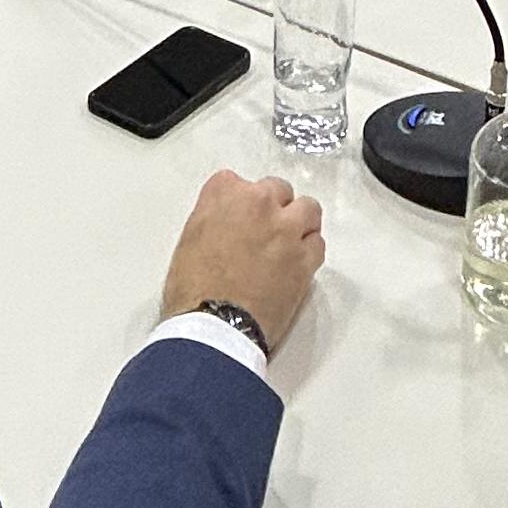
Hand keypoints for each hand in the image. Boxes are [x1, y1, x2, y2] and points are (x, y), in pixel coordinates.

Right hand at [162, 169, 324, 358]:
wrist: (213, 325)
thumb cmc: (192, 289)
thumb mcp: (189, 239)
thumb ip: (213, 218)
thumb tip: (226, 225)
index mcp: (224, 194)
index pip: (235, 182)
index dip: (238, 204)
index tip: (237, 220)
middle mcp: (260, 203)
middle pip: (278, 189)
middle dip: (272, 207)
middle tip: (263, 232)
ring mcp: (287, 230)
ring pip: (308, 209)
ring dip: (298, 222)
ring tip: (287, 243)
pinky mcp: (306, 259)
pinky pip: (318, 243)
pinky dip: (308, 251)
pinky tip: (295, 264)